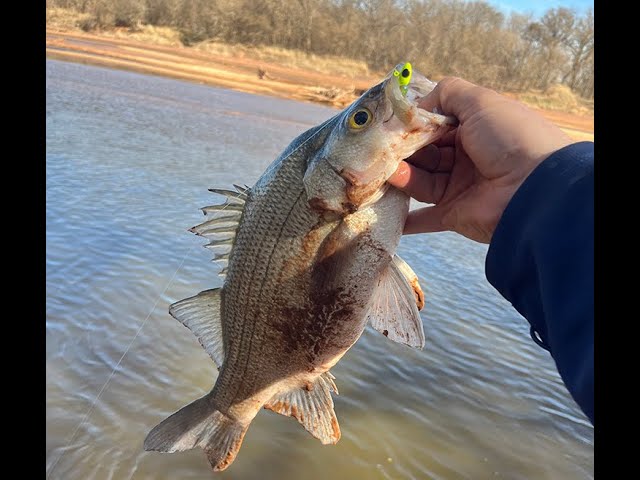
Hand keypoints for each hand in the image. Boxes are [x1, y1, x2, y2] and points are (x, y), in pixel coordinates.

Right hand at [388, 77, 572, 242]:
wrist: (534, 189)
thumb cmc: (508, 138)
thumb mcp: (480, 101)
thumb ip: (448, 93)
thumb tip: (419, 103)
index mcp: (474, 130)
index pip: (435, 126)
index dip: (412, 125)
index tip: (387, 124)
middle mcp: (466, 158)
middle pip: (424, 153)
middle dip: (401, 151)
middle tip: (376, 149)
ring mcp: (459, 187)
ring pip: (419, 181)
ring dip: (398, 176)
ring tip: (379, 170)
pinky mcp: (453, 214)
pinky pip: (425, 218)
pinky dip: (406, 219)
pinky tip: (382, 211)